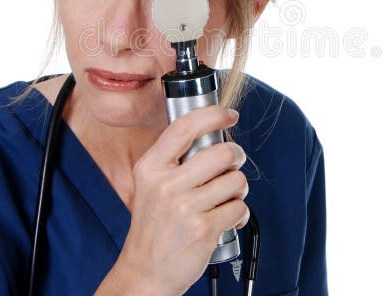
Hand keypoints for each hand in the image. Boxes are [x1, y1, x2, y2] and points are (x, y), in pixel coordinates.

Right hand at [110, 106, 248, 294]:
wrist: (145, 271)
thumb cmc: (153, 227)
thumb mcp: (149, 184)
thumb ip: (172, 159)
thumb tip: (211, 134)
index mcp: (150, 167)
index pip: (185, 127)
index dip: (214, 115)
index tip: (230, 115)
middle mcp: (166, 184)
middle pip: (222, 152)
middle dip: (236, 157)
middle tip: (233, 165)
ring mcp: (184, 207)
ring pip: (236, 180)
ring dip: (238, 189)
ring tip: (225, 198)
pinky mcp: (203, 229)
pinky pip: (239, 208)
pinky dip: (239, 213)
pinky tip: (226, 218)